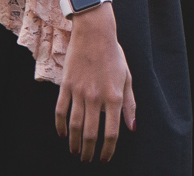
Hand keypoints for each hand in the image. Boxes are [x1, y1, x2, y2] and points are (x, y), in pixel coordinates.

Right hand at [55, 4, 135, 161]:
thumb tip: (132, 127)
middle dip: (89, 151)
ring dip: (75, 143)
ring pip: (75, 126)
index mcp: (114, 96)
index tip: (104, 158)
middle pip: (91, 133)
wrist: (95, 34)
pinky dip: (60, 126)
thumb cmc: (114, 56)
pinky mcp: (66, 86)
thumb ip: (130, 104)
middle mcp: (97, 97)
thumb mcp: (127, 78)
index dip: (108, 149)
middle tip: (87, 160)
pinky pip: (60, 111)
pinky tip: (63, 135)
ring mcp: (79, 92)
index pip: (112, 131)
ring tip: (76, 152)